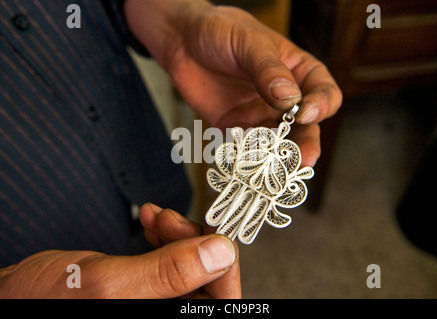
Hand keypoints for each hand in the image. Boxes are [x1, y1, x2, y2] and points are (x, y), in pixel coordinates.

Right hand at [0, 204, 239, 297]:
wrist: (14, 297)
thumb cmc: (44, 303)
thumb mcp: (107, 284)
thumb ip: (167, 272)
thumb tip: (219, 253)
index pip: (220, 303)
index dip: (223, 266)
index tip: (213, 233)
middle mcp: (164, 318)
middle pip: (208, 282)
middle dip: (195, 243)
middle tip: (174, 220)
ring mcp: (155, 305)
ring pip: (191, 268)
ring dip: (179, 236)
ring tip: (158, 218)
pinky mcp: (147, 292)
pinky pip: (171, 264)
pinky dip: (166, 238)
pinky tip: (153, 223)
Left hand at [125, 0, 342, 166]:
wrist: (183, 40)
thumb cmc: (221, 30)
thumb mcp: (249, 42)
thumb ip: (268, 69)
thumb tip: (289, 99)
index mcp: (298, 71)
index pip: (323, 92)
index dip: (321, 105)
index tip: (306, 112)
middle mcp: (283, 98)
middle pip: (304, 126)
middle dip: (305, 143)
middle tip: (304, 159)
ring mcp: (260, 114)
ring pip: (278, 141)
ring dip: (279, 157)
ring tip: (279, 170)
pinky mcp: (236, 127)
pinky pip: (247, 146)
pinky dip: (249, 157)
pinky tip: (248, 163)